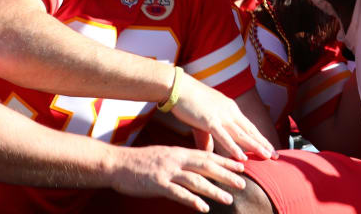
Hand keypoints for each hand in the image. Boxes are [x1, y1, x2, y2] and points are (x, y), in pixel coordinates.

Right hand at [109, 144, 246, 212]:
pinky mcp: (157, 184)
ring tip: (228, 199)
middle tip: (243, 183)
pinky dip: (192, 200)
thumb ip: (181, 160)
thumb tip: (196, 166)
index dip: (225, 161)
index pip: (207, 156)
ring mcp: (167, 172)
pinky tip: (203, 207)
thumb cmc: (141, 162)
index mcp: (179, 153)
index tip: (241, 166)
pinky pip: (178, 193)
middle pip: (207, 167)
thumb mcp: (165, 155)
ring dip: (214, 190)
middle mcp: (176, 160)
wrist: (117, 164)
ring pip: (196, 181)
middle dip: (226, 175)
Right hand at [169, 72, 275, 161]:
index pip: (249, 127)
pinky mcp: (210, 120)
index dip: (260, 138)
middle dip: (263, 144)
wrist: (179, 87)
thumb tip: (208, 152)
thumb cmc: (190, 101)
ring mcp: (221, 116)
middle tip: (276, 156)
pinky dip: (234, 148)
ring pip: (242, 134)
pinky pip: (224, 137)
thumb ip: (207, 137)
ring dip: (255, 146)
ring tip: (267, 156)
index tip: (270, 148)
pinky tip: (242, 157)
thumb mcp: (202, 121)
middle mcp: (230, 112)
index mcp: (230, 109)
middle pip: (250, 131)